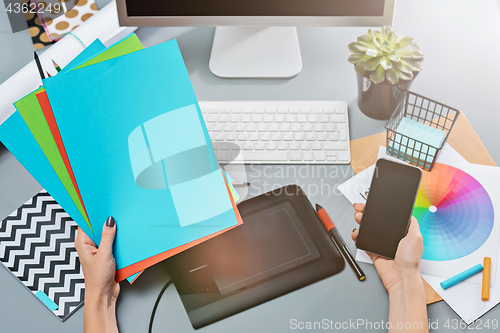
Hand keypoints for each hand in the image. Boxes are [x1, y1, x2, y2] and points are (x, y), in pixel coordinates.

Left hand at [75, 217, 119, 332]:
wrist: (104, 294)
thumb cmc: (97, 279)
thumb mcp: (104, 254)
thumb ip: (107, 236)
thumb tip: (109, 221)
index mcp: (82, 243)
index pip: (86, 222)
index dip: (93, 213)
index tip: (102, 205)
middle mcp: (89, 245)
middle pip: (98, 228)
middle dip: (107, 223)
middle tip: (116, 214)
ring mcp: (99, 250)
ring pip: (108, 235)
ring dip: (115, 233)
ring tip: (122, 227)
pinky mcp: (108, 254)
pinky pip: (114, 243)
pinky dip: (119, 241)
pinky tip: (125, 239)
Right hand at [351, 203, 422, 292]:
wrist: (400, 277)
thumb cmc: (410, 260)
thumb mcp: (417, 237)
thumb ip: (412, 223)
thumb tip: (409, 212)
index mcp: (400, 231)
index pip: (389, 216)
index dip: (381, 208)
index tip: (373, 202)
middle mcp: (390, 237)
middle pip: (375, 220)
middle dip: (367, 212)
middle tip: (361, 207)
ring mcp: (380, 243)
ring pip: (367, 229)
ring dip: (361, 222)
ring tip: (358, 217)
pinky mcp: (372, 250)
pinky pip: (362, 241)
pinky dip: (357, 236)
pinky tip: (357, 232)